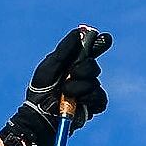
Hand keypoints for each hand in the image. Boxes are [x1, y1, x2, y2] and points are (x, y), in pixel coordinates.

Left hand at [0, 25, 113, 145]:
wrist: (40, 114)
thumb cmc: (41, 89)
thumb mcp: (50, 66)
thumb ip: (64, 50)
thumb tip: (78, 31)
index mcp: (72, 63)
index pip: (90, 50)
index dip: (98, 43)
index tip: (104, 38)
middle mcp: (82, 75)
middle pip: (94, 66)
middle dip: (83, 69)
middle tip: (71, 74)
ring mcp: (88, 91)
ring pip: (95, 83)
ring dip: (79, 87)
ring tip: (65, 93)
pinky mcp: (92, 106)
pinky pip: (100, 99)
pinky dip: (90, 98)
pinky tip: (79, 101)